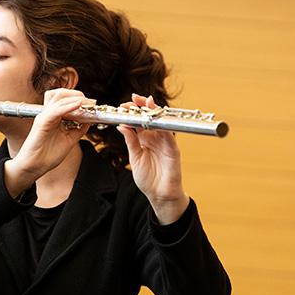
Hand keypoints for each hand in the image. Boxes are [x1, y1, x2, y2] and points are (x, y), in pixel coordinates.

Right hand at [4, 89, 90, 195]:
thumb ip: (78, 129)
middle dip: (78, 94)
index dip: (80, 98)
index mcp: (54, 116)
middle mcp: (48, 114)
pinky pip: (56, 110)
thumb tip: (89, 121)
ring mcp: (44, 116)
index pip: (65, 99)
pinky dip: (68, 106)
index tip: (93, 104)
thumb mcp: (69, 140)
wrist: (35, 167)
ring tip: (87, 103)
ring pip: (59, 98)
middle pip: (62, 94)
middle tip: (91, 102)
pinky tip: (78, 105)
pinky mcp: (42, 122)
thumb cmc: (48, 155)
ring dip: (75, 98)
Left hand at [116, 93, 188, 224]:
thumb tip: (121, 125)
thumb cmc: (148, 178)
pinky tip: (157, 120)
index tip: (124, 105)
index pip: (139, 121)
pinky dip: (164, 127)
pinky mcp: (173, 150)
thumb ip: (130, 141)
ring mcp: (165, 142)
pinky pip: (169, 136)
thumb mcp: (134, 158)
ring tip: (146, 103)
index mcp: (144, 139)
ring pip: (161, 123)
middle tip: (135, 98)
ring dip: (154, 112)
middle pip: (150, 117)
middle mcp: (155, 138)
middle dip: (143, 106)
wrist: (159, 196)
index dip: (133, 111)